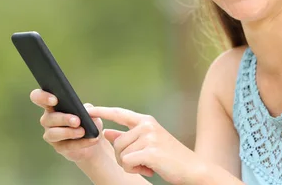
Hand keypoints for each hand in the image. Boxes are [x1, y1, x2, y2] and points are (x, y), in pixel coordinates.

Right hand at [30, 89, 105, 162]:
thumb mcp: (91, 111)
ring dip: (68, 132)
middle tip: (77, 120)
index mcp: (52, 104)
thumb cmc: (89, 119)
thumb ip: (87, 108)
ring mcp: (51, 134)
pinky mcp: (58, 147)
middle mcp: (48, 119)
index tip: (54, 100)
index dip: (42, 97)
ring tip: (82, 131)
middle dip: (63, 119)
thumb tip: (85, 111)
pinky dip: (80, 143)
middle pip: (48, 118)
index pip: (38, 97)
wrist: (94, 138)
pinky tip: (92, 140)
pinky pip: (66, 146)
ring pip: (53, 133)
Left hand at [89, 106, 203, 184]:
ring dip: (131, 165)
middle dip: (123, 157)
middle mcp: (147, 125)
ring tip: (148, 164)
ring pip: (120, 155)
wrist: (192, 169)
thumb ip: (127, 137)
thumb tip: (107, 133)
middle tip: (143, 161)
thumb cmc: (169, 157)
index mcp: (146, 121)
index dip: (102, 112)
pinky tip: (149, 169)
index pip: (119, 113)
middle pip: (116, 143)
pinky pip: (127, 163)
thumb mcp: (148, 143)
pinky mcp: (150, 152)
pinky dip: (135, 170)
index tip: (89, 110)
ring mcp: (149, 137)